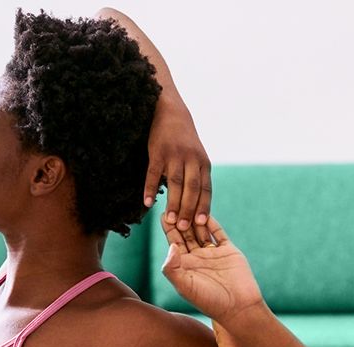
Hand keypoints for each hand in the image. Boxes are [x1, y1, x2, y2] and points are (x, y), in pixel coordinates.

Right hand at [143, 100, 213, 247]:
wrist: (170, 111)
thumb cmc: (184, 139)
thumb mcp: (197, 156)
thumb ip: (197, 177)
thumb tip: (196, 206)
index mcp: (203, 163)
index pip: (205, 189)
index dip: (203, 207)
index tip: (201, 224)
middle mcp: (192, 159)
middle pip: (192, 188)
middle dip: (188, 209)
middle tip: (183, 228)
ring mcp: (174, 155)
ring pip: (175, 183)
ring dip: (172, 202)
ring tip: (168, 220)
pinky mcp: (157, 151)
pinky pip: (154, 173)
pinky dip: (150, 188)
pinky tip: (147, 202)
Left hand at [159, 213, 264, 323]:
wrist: (238, 307)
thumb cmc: (209, 301)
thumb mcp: (185, 287)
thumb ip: (173, 268)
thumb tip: (171, 246)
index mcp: (184, 266)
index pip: (174, 242)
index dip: (168, 228)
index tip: (163, 212)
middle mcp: (197, 258)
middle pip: (186, 233)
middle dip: (181, 218)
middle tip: (176, 201)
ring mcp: (213, 253)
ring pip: (201, 230)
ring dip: (195, 217)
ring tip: (189, 202)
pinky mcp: (228, 251)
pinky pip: (219, 233)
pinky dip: (213, 223)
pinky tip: (206, 211)